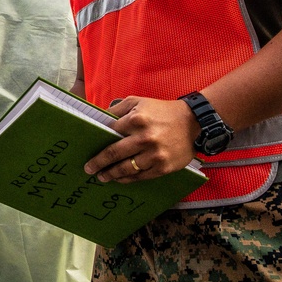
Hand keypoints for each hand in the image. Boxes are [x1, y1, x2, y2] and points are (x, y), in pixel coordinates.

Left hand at [83, 96, 197, 183]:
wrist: (193, 122)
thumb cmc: (162, 111)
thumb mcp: (138, 102)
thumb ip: (118, 109)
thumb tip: (100, 119)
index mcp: (136, 120)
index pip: (110, 133)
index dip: (98, 141)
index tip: (88, 149)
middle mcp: (144, 138)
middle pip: (114, 154)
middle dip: (98, 163)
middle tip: (89, 169)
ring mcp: (154, 154)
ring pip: (126, 168)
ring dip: (111, 174)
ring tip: (102, 176)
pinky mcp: (163, 167)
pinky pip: (141, 176)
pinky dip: (128, 178)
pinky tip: (120, 179)